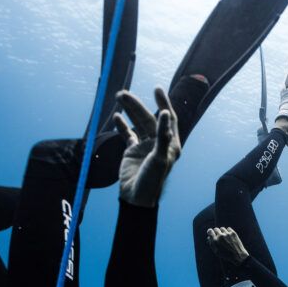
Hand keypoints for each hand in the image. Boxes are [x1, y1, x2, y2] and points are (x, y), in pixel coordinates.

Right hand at [114, 87, 180, 207]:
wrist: (136, 197)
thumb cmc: (152, 180)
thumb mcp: (159, 157)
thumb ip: (163, 135)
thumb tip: (165, 113)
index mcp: (171, 144)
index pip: (169, 118)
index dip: (163, 103)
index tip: (156, 89)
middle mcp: (159, 143)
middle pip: (148, 118)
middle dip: (137, 105)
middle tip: (124, 94)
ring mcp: (145, 146)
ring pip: (137, 123)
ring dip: (129, 111)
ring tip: (119, 97)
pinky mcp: (132, 150)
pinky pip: (127, 133)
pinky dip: (122, 125)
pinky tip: (116, 116)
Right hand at [207, 226, 249, 265]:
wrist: (238, 255)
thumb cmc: (226, 255)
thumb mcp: (216, 251)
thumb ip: (211, 243)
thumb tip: (209, 237)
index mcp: (215, 241)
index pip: (210, 231)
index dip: (210, 232)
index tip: (212, 233)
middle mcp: (220, 236)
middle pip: (216, 229)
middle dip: (216, 232)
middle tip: (219, 236)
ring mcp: (227, 234)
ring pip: (222, 228)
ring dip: (222, 232)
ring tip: (225, 237)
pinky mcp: (233, 233)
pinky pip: (228, 228)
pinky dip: (228, 231)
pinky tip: (229, 236)